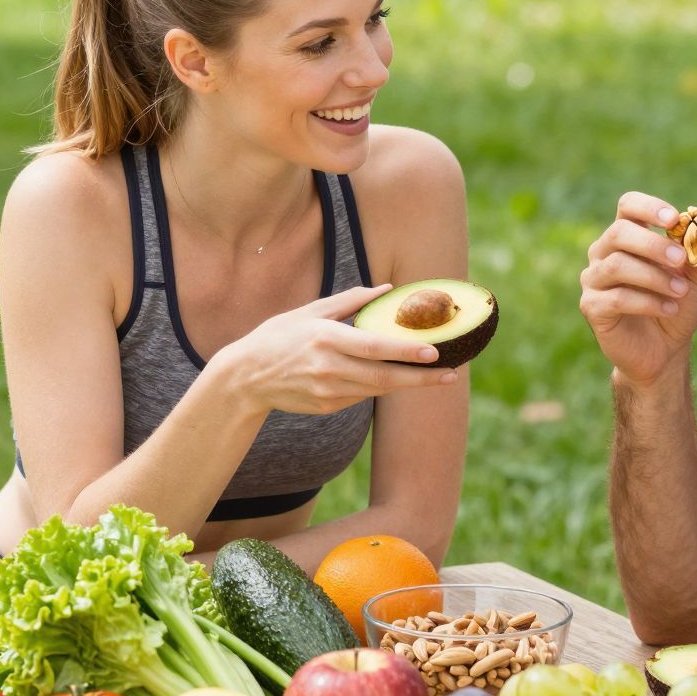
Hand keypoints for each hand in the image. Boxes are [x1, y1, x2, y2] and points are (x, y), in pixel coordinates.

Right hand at [217, 286, 459, 417]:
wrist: (245, 378)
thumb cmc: (278, 337)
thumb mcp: (309, 311)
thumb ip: (349, 300)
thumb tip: (387, 289)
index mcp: (326, 339)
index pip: (375, 349)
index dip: (407, 353)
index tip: (434, 353)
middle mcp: (329, 368)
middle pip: (384, 377)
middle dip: (421, 378)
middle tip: (451, 374)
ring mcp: (328, 392)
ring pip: (377, 389)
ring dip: (407, 383)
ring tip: (436, 376)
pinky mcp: (327, 406)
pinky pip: (361, 395)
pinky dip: (380, 386)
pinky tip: (397, 379)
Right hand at [580, 191, 696, 390]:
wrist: (665, 349)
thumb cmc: (677, 305)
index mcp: (628, 236)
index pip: (628, 206)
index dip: (649, 207)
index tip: (675, 220)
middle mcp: (604, 252)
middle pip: (619, 232)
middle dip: (653, 244)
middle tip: (682, 259)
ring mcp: (594, 279)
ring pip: (617, 265)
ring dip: (654, 276)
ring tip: (681, 291)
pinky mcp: (592, 307)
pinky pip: (617, 298)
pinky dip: (648, 302)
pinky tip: (670, 309)